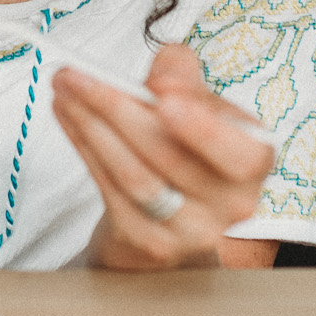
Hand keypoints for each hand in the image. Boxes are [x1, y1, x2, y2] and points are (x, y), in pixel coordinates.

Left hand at [50, 45, 276, 269]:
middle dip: (114, 107)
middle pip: (169, 155)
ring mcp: (191, 230)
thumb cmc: (184, 139)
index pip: (242, 154)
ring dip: (89, 126)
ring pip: (134, 175)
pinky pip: (112, 191)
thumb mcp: (194, 98)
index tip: (162, 97)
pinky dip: (84, 148)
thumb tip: (163, 80)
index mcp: (252, 161)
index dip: (204, 129)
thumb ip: (180, 73)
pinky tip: (67, 117)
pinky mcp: (151, 241)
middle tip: (74, 74)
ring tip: (63, 90)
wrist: (172, 209)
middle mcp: (231, 203)